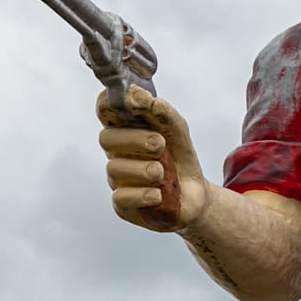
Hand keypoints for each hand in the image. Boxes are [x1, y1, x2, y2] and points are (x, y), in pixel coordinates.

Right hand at [96, 85, 206, 230]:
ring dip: (147, 170)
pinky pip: (122, 197)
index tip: (134, 102)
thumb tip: (137, 95)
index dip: (110, 101)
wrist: (195, 194)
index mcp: (125, 129)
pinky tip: (160, 195)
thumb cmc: (179, 157)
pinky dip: (146, 194)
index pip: (105, 109)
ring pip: (117, 169)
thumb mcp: (177, 130)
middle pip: (107, 138)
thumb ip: (161, 111)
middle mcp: (115, 153)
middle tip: (160, 145)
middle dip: (136, 140)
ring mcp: (116, 178)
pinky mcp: (121, 204)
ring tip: (163, 174)